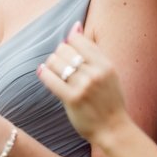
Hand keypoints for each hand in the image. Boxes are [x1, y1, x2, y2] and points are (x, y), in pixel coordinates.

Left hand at [38, 22, 128, 140]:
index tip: (67, 50)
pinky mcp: (72, 98)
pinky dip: (43, 73)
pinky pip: (50, 79)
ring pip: (55, 62)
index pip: (78, 39)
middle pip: (64, 49)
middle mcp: (95, 72)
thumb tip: (75, 27)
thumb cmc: (109, 100)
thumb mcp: (109, 72)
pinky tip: (42, 73)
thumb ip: (93, 51)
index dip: (68, 41)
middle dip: (58, 54)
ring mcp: (84, 85)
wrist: (113, 129)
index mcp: (106, 64)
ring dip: (50, 64)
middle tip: (60, 64)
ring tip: (53, 71)